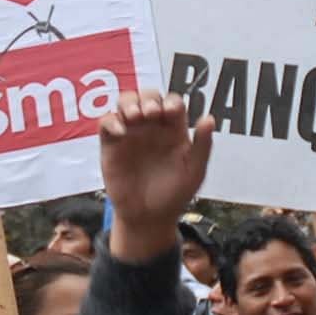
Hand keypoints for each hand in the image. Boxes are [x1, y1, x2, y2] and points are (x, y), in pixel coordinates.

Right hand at [100, 90, 212, 262]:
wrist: (149, 218)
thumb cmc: (174, 195)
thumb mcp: (194, 171)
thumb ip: (202, 145)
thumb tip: (209, 118)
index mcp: (173, 130)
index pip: (172, 103)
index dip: (171, 102)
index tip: (171, 112)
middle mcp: (151, 127)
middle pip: (148, 96)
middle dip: (149, 99)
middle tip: (151, 113)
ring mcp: (130, 133)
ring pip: (125, 102)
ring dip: (129, 103)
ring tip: (135, 116)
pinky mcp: (111, 144)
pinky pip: (106, 122)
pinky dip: (111, 121)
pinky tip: (121, 132)